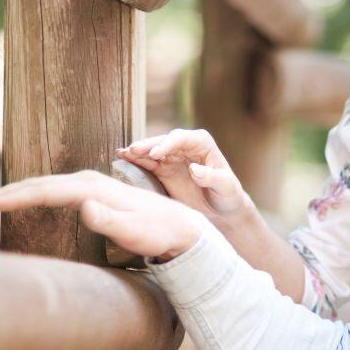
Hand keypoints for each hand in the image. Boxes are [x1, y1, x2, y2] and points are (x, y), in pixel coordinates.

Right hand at [0, 170, 208, 261]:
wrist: (181, 228)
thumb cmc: (159, 235)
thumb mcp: (138, 233)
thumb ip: (112, 221)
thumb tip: (84, 206)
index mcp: (92, 189)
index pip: (43, 191)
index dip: (11, 198)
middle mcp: (88, 181)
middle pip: (37, 184)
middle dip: (4, 194)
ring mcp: (89, 185)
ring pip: (43, 186)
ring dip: (14, 194)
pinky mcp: (92, 193)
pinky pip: (53, 192)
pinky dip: (31, 196)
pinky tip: (19, 204)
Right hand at [118, 129, 253, 227]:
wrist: (221, 210)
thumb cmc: (228, 196)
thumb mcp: (226, 187)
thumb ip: (212, 177)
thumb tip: (194, 168)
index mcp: (202, 143)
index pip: (182, 138)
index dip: (168, 144)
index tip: (156, 154)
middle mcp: (185, 146)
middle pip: (164, 141)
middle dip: (149, 145)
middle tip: (134, 151)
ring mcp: (172, 157)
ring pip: (152, 150)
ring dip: (138, 151)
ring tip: (123, 153)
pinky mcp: (163, 169)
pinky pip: (147, 162)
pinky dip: (135, 160)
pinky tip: (122, 158)